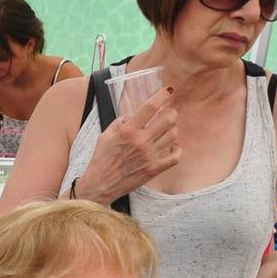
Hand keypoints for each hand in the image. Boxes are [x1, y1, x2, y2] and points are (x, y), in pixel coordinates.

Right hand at [78, 86, 178, 204]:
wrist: (99, 186)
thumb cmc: (101, 160)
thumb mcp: (105, 136)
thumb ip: (121, 121)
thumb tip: (135, 113)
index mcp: (128, 131)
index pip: (150, 106)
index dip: (162, 95)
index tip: (167, 91)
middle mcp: (141, 141)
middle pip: (169, 118)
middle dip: (171, 113)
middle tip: (167, 114)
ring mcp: (149, 156)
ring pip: (174, 134)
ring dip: (172, 130)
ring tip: (164, 132)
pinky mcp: (154, 169)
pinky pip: (176, 155)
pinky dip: (176, 149)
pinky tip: (171, 147)